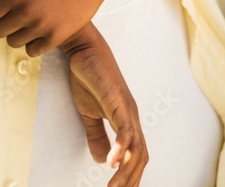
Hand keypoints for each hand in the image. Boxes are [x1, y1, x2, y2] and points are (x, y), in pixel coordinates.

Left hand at [0, 0, 110, 55]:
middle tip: (13, 13)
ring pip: (13, 42)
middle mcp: (26, 11)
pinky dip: (33, 42)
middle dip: (1, 23)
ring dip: (17, 33)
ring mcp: (41, 26)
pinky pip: (32, 50)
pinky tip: (40, 28)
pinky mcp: (56, 37)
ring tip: (27, 20)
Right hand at [63, 24, 147, 186]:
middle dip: (131, 179)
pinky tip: (111, 161)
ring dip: (125, 170)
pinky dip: (120, 146)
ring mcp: (127, 109)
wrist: (84, 50)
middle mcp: (132, 117)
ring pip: (134, 146)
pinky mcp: (118, 100)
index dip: (131, 175)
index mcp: (126, 121)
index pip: (136, 154)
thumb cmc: (88, 77)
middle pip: (140, 156)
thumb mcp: (88, 113)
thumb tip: (100, 160)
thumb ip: (96, 135)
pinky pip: (123, 128)